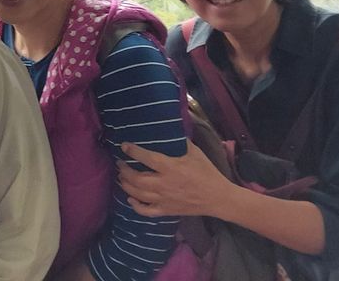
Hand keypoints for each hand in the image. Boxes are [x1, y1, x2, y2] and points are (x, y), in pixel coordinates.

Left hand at [118, 139, 233, 217]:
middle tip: (120, 163)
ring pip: (137, 194)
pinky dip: (135, 206)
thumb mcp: (195, 152)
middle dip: (124, 170)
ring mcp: (164, 199)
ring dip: (125, 185)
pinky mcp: (167, 211)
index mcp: (171, 168)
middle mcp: (164, 184)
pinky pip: (146, 211)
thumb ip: (180, 141)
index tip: (124, 146)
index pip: (147, 158)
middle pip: (136, 179)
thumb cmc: (206, 172)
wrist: (218, 198)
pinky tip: (130, 199)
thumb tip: (169, 128)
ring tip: (121, 177)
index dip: (133, 151)